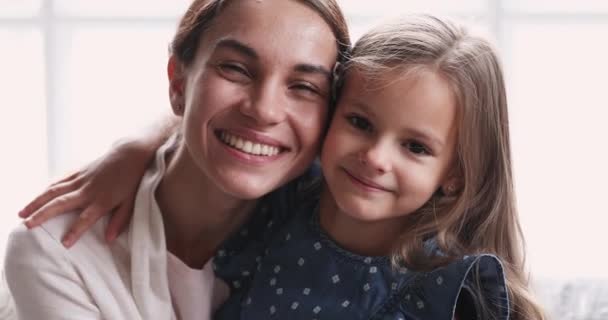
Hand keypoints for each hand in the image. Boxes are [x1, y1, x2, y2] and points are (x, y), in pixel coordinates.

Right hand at [18, 140, 152, 246]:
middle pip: (61, 204)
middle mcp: (87, 190)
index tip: (64, 243)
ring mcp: (80, 179)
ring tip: (21, 214)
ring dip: (36, 202)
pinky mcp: (78, 172)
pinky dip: (46, 190)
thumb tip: (109, 240)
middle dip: (43, 215)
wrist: (130, 154)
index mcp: (102, 200)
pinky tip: (36, 198)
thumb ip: (119, 220)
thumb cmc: (132, 180)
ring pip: (54, 191)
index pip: (86, 219)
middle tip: (27, 226)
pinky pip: (59, 181)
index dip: (75, 231)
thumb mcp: (130, 202)